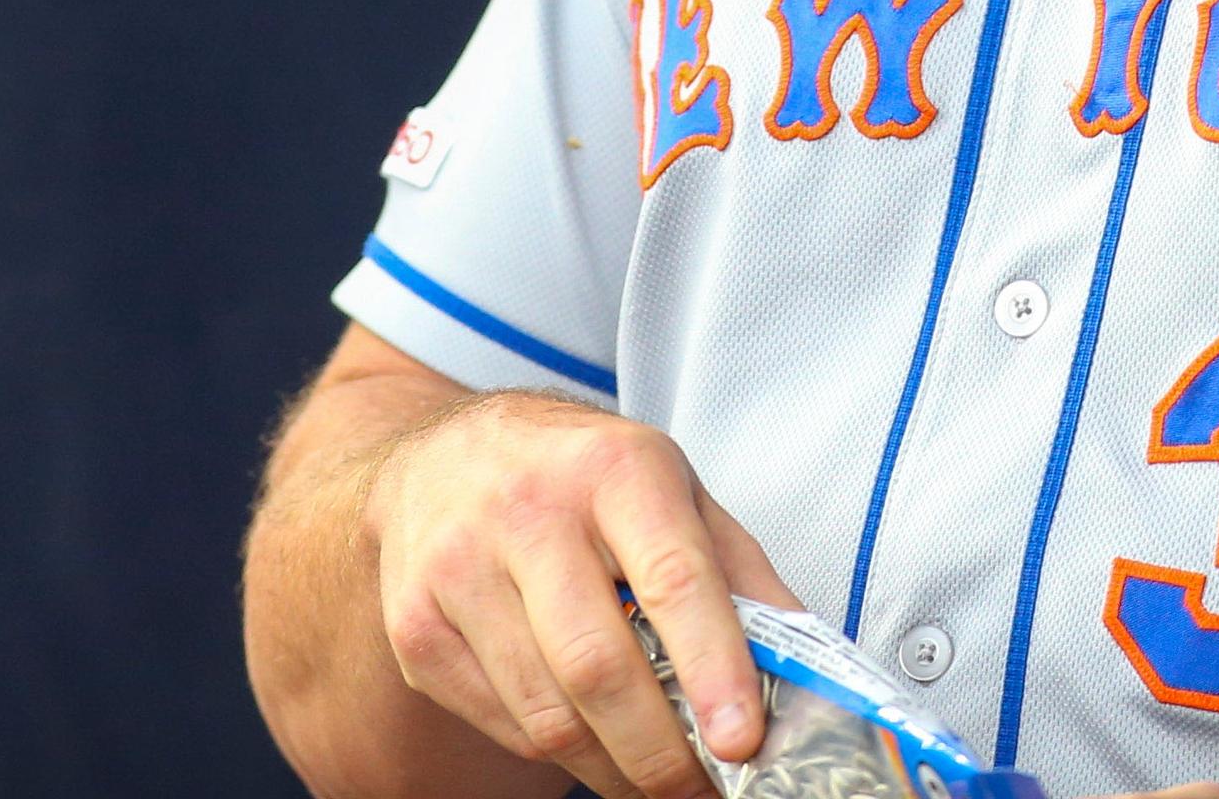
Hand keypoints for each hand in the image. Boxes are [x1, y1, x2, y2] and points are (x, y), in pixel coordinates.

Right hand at [362, 388, 799, 798]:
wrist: (443, 454)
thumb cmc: (583, 478)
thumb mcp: (674, 490)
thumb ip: (740, 574)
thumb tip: (803, 670)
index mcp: (616, 468)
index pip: (672, 578)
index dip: (712, 668)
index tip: (741, 740)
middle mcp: (528, 510)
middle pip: (598, 664)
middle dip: (660, 752)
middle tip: (702, 790)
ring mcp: (458, 568)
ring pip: (546, 711)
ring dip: (612, 768)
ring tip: (654, 780)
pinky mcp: (416, 625)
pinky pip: (501, 722)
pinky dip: (556, 751)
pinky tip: (590, 744)